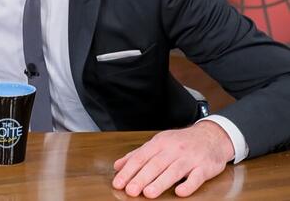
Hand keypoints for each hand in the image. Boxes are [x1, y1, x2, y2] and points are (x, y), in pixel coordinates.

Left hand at [112, 121, 234, 197]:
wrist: (212, 136)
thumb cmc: (181, 142)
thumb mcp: (158, 143)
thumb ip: (138, 155)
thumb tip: (118, 166)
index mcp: (159, 143)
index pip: (140, 157)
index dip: (128, 171)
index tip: (118, 183)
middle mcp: (173, 149)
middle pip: (155, 164)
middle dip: (141, 178)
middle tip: (130, 191)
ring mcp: (189, 158)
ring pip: (173, 171)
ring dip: (160, 182)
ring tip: (148, 193)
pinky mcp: (205, 167)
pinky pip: (196, 177)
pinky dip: (188, 185)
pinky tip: (180, 192)